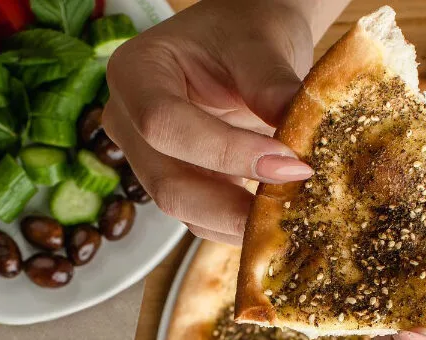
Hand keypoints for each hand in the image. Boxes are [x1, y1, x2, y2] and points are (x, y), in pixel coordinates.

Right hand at [103, 0, 339, 243]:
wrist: (246, 43)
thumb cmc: (246, 30)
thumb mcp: (262, 44)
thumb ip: (274, 88)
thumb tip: (297, 149)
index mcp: (135, 73)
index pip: (164, 124)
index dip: (225, 152)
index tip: (288, 163)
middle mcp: (128, 123)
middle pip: (166, 183)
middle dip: (230, 204)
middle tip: (290, 206)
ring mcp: (147, 160)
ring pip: (184, 210)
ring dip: (238, 221)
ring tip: (290, 213)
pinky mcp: (175, 183)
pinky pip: (201, 218)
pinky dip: (238, 223)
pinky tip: (275, 215)